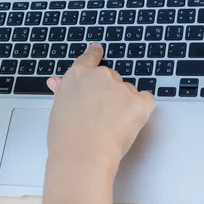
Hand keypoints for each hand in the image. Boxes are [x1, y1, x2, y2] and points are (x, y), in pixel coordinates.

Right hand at [45, 43, 155, 166]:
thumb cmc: (66, 137)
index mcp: (78, 75)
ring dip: (124, 104)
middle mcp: (101, 76)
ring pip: (128, 91)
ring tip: (110, 126)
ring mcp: (122, 87)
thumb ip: (63, 91)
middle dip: (109, 93)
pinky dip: (141, 110)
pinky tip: (129, 123)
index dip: (95, 54)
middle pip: (111, 78)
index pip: (90, 58)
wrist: (82, 154)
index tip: (98, 50)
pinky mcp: (139, 101)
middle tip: (101, 115)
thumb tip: (57, 82)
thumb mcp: (58, 108)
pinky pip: (146, 100)